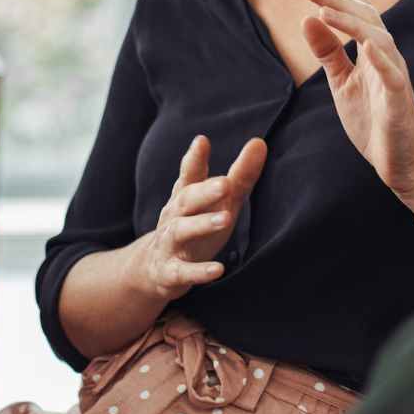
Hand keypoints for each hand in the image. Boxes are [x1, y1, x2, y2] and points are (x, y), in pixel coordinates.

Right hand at [133, 134, 266, 301]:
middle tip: (225, 184)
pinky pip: (183, 271)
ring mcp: (170, 243)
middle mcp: (174, 216)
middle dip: (204, 191)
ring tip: (225, 219)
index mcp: (185, 196)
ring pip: (181, 230)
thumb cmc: (194, 226)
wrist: (154, 268)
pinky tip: (219, 270)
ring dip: (201, 224)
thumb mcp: (218, 202)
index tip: (202, 141)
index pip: (189, 175)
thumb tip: (259, 143)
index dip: (194, 158)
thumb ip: (239, 175)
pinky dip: (199, 271)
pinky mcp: (171, 272)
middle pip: (186, 199)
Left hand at [302, 0, 413, 198]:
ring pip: (378, 39)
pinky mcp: (400, 101)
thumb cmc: (374, 120)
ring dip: (352, 23)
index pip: (358, 12)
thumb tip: (307, 18)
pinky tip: (365, 45)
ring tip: (325, 10)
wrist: (402, 162)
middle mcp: (387, 57)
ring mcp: (395, 76)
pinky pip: (393, 76)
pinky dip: (380, 59)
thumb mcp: (342, 81)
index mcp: (373, 52)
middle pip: (366, 18)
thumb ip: (328, 52)